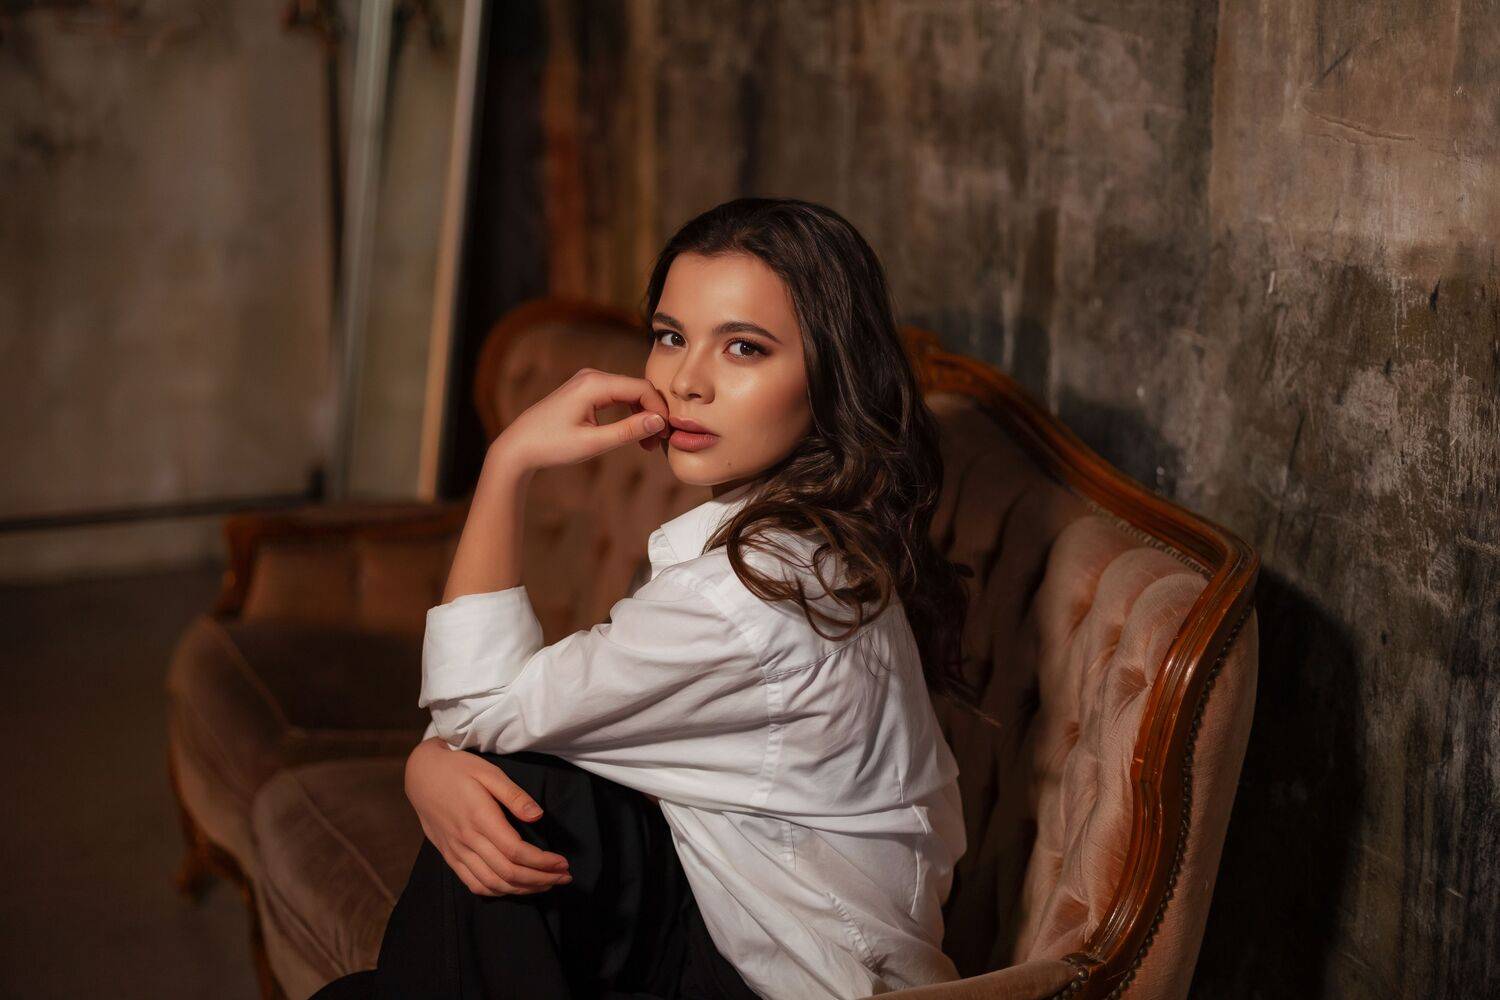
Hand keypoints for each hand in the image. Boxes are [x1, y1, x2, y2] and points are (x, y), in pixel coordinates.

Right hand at [404, 738, 571, 895]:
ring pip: (493, 883)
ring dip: (523, 890)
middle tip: (564, 878)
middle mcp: (468, 840)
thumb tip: (537, 816)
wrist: (422, 775)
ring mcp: (457, 851)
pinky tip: (515, 888)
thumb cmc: (459, 769)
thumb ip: (514, 795)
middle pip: (508, 873)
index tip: (563, 863)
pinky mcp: (450, 856)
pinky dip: (497, 892)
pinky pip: (474, 884)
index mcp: (481, 818)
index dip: (543, 862)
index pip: (516, 851)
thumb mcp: (489, 772)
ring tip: (546, 884)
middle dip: (541, 879)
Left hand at [493, 368, 671, 472]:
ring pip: (629, 392)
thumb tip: (658, 422)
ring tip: (648, 444)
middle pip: (638, 388)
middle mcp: (592, 376)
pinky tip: (634, 434)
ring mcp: (588, 381)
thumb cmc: (551, 444)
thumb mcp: (593, 443)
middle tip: (660, 443)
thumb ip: (628, 431)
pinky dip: (629, 413)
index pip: (642, 389)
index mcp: (594, 384)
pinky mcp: (585, 390)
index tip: (666, 436)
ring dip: (642, 415)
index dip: (659, 411)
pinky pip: (617, 396)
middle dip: (653, 414)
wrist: (519, 446)